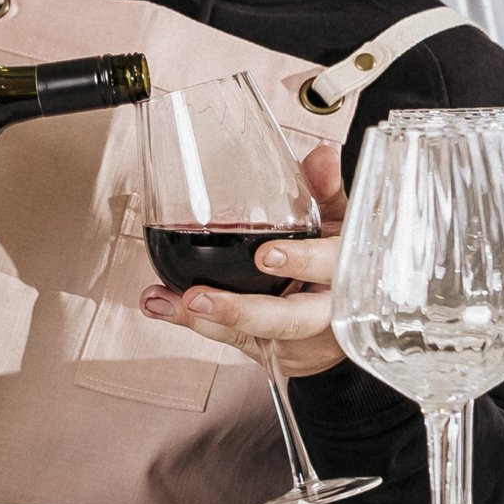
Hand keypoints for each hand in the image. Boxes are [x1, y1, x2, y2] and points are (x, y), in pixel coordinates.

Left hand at [139, 140, 348, 380]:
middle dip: (245, 310)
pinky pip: (230, 337)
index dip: (303, 263)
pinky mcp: (267, 348)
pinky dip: (192, 321)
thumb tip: (322, 154)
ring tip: (175, 300)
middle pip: (290, 320)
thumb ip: (325, 190)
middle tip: (199, 297)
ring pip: (253, 335)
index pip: (332, 270)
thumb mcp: (336, 226)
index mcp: (344, 275)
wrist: (335, 330)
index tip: (267, 255)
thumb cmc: (333, 264)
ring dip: (211, 318)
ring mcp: (292, 338)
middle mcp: (323, 314)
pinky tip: (160, 304)